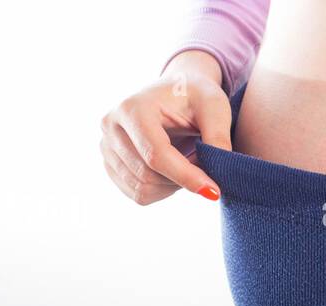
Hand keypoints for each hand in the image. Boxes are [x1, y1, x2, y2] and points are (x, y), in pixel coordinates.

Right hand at [99, 50, 231, 204]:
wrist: (175, 91)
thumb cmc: (196, 95)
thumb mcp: (214, 107)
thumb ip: (218, 137)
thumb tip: (219, 174)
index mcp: (134, 108)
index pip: (156, 155)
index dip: (186, 177)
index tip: (215, 191)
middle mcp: (111, 126)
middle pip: (147, 175)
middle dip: (182, 179)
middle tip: (204, 166)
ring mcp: (106, 145)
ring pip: (142, 188)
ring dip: (173, 186)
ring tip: (189, 163)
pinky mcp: (109, 163)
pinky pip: (137, 194)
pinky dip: (162, 190)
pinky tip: (174, 171)